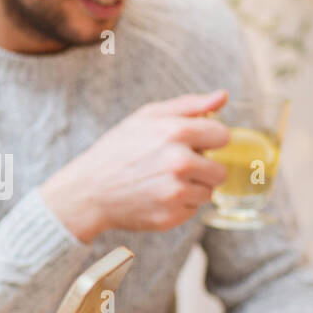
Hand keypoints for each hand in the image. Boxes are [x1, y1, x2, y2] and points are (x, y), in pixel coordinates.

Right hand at [39, 91, 229, 243]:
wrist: (88, 191)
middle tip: (174, 167)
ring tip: (163, 182)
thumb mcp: (147, 117)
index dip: (208, 140)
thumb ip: (189, 105)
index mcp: (177, 132)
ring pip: (208, 192)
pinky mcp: (171, 216)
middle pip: (220, 171)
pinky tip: (156, 197)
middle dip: (202, 169)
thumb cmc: (118, 150)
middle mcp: (179, 163)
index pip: (223, 136)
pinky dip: (179, 205)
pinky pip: (192, 210)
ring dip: (192, 188)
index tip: (194, 144)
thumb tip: (223, 96)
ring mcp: (175, 193)